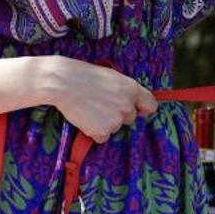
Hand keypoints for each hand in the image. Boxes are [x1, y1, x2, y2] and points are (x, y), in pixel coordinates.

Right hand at [38, 57, 159, 142]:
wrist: (63, 83)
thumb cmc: (84, 76)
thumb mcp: (112, 76)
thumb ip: (125, 90)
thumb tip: (133, 101)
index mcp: (132, 89)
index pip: (151, 105)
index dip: (143, 109)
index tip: (137, 110)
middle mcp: (128, 106)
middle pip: (130, 118)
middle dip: (118, 115)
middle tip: (100, 105)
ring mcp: (116, 120)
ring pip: (115, 128)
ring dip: (104, 123)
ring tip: (89, 108)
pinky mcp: (103, 131)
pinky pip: (102, 137)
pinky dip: (94, 131)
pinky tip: (85, 118)